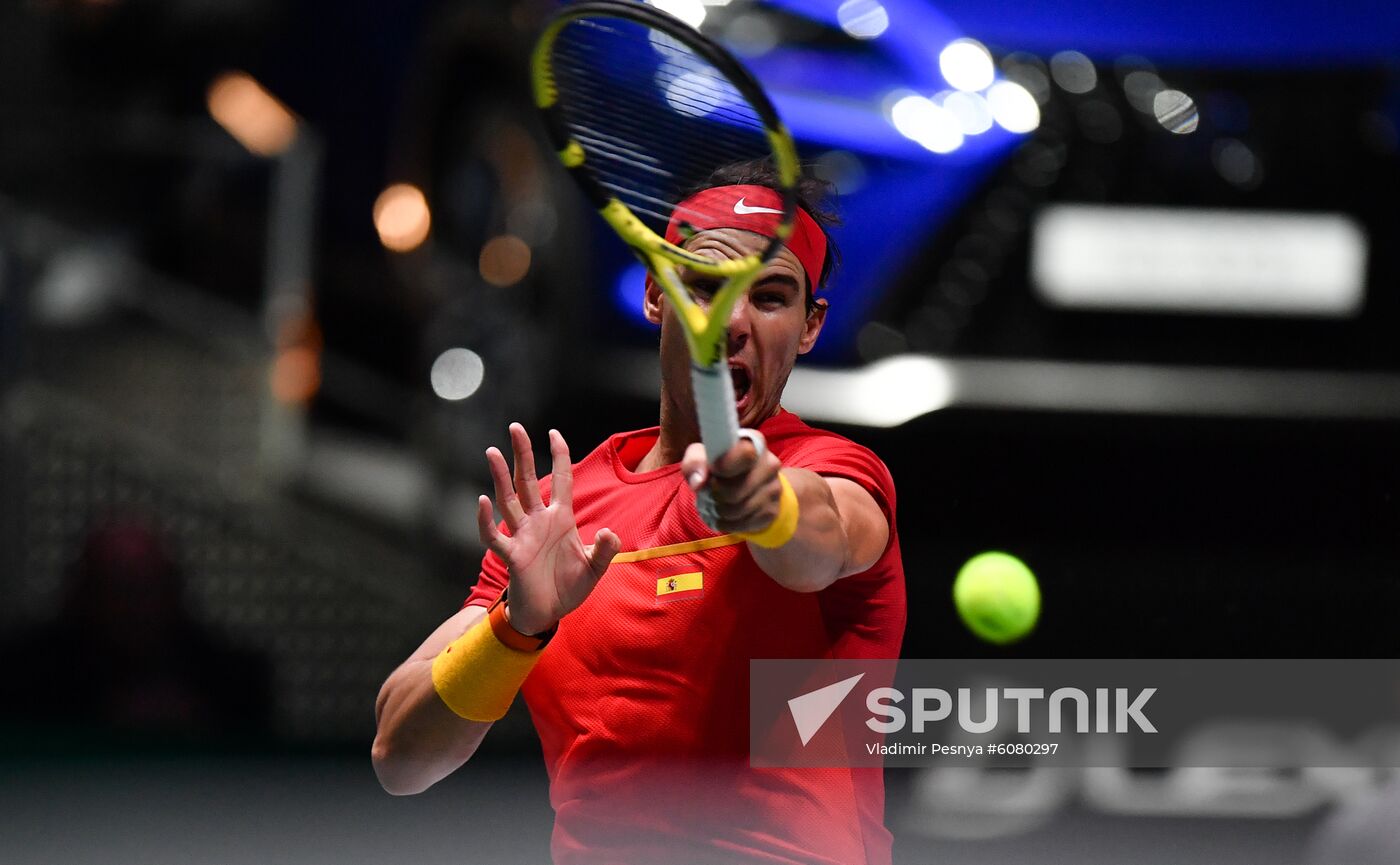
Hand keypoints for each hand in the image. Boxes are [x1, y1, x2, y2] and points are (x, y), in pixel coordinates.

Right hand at [477, 424, 619, 634]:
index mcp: (561, 518)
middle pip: (527, 480)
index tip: (554, 432)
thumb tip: (610, 532)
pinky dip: (487, 520)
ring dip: (500, 477)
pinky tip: (482, 501)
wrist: (549, 614)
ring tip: (492, 452)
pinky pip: (494, 535)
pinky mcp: (512, 555)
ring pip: (509, 500)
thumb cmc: (568, 588)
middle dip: (522, 453)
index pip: (560, 479)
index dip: (558, 456)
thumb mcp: (595, 568)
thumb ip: (605, 549)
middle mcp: (539, 521)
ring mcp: (523, 536)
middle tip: (515, 427)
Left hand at [681, 438, 783, 534]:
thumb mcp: (703, 457)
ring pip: (739, 509)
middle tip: (710, 493)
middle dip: (716, 495)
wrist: (748, 487)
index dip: (725, 466)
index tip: (713, 471)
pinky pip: (744, 524)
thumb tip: (699, 482)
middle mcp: (770, 464)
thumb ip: (695, 462)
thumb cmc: (722, 467)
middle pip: (736, 490)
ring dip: (720, 511)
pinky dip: (728, 523)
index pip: (744, 454)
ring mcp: (774, 489)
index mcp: (754, 443)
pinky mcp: (772, 511)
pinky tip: (725, 516)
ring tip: (716, 505)